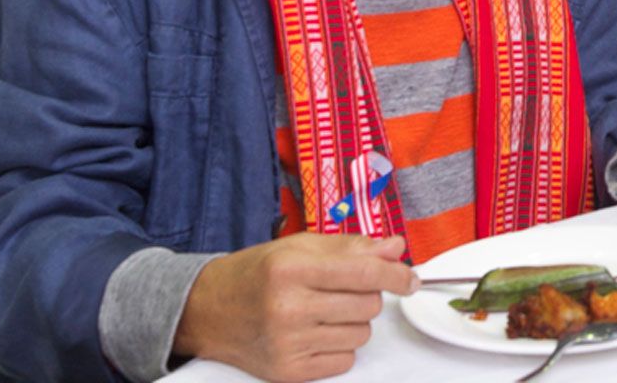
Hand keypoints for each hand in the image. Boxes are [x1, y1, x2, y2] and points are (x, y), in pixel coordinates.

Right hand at [173, 233, 417, 382]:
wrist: (205, 310)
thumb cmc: (257, 273)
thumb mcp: (300, 247)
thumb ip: (352, 248)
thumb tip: (395, 248)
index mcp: (292, 268)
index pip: (365, 274)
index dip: (397, 275)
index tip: (411, 279)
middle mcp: (288, 307)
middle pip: (368, 305)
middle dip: (367, 295)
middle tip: (341, 290)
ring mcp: (286, 343)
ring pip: (361, 334)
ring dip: (353, 322)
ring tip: (323, 311)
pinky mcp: (286, 371)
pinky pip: (344, 360)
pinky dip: (339, 346)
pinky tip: (315, 333)